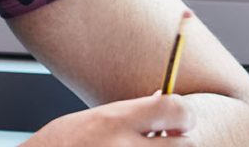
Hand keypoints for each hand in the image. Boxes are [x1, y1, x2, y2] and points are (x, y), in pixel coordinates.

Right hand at [21, 92, 195, 145]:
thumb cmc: (63, 145)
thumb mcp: (94, 121)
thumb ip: (131, 116)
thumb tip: (167, 105)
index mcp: (116, 120)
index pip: (175, 109)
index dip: (184, 115)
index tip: (179, 122)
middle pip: (185, 145)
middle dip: (179, 144)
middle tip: (164, 143)